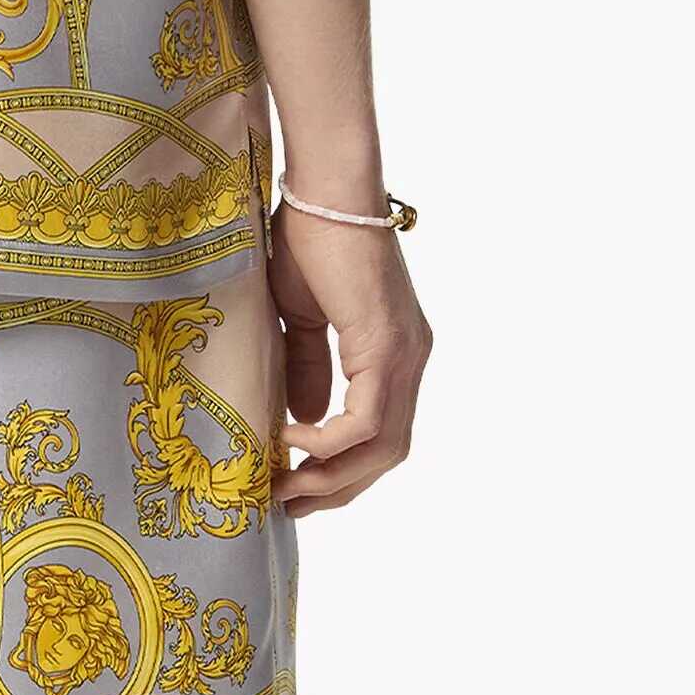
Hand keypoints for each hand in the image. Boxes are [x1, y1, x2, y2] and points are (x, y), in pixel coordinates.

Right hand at [270, 203, 431, 515]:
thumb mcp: (301, 320)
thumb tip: (302, 422)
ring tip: (284, 483)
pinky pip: (364, 423)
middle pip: (386, 455)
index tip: (292, 486)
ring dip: (331, 478)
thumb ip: (307, 371)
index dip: (340, 472)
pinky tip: (289, 436)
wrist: (324, 189)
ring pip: (381, 448)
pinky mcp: (386, 347)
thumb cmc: (308, 238)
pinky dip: (327, 443)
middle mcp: (410, 359)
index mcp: (394, 353)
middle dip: (336, 490)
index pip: (380, 436)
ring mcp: (404, 355)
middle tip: (287, 505)